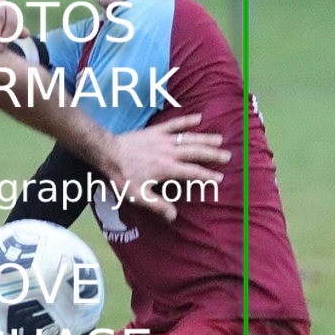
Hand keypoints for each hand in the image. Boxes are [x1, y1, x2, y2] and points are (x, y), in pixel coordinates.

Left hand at [111, 113, 230, 220]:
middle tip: (227, 156)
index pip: (193, 173)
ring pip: (189, 138)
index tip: (219, 179)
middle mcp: (169, 153)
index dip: (207, 176)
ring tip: (219, 139)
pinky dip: (186, 120)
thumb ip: (156, 206)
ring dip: (205, 138)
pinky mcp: (155, 131)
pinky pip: (174, 124)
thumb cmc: (122, 176)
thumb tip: (173, 217)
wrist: (107, 153)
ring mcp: (163, 140)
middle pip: (196, 153)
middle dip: (212, 155)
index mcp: (167, 169)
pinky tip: (198, 118)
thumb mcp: (138, 195)